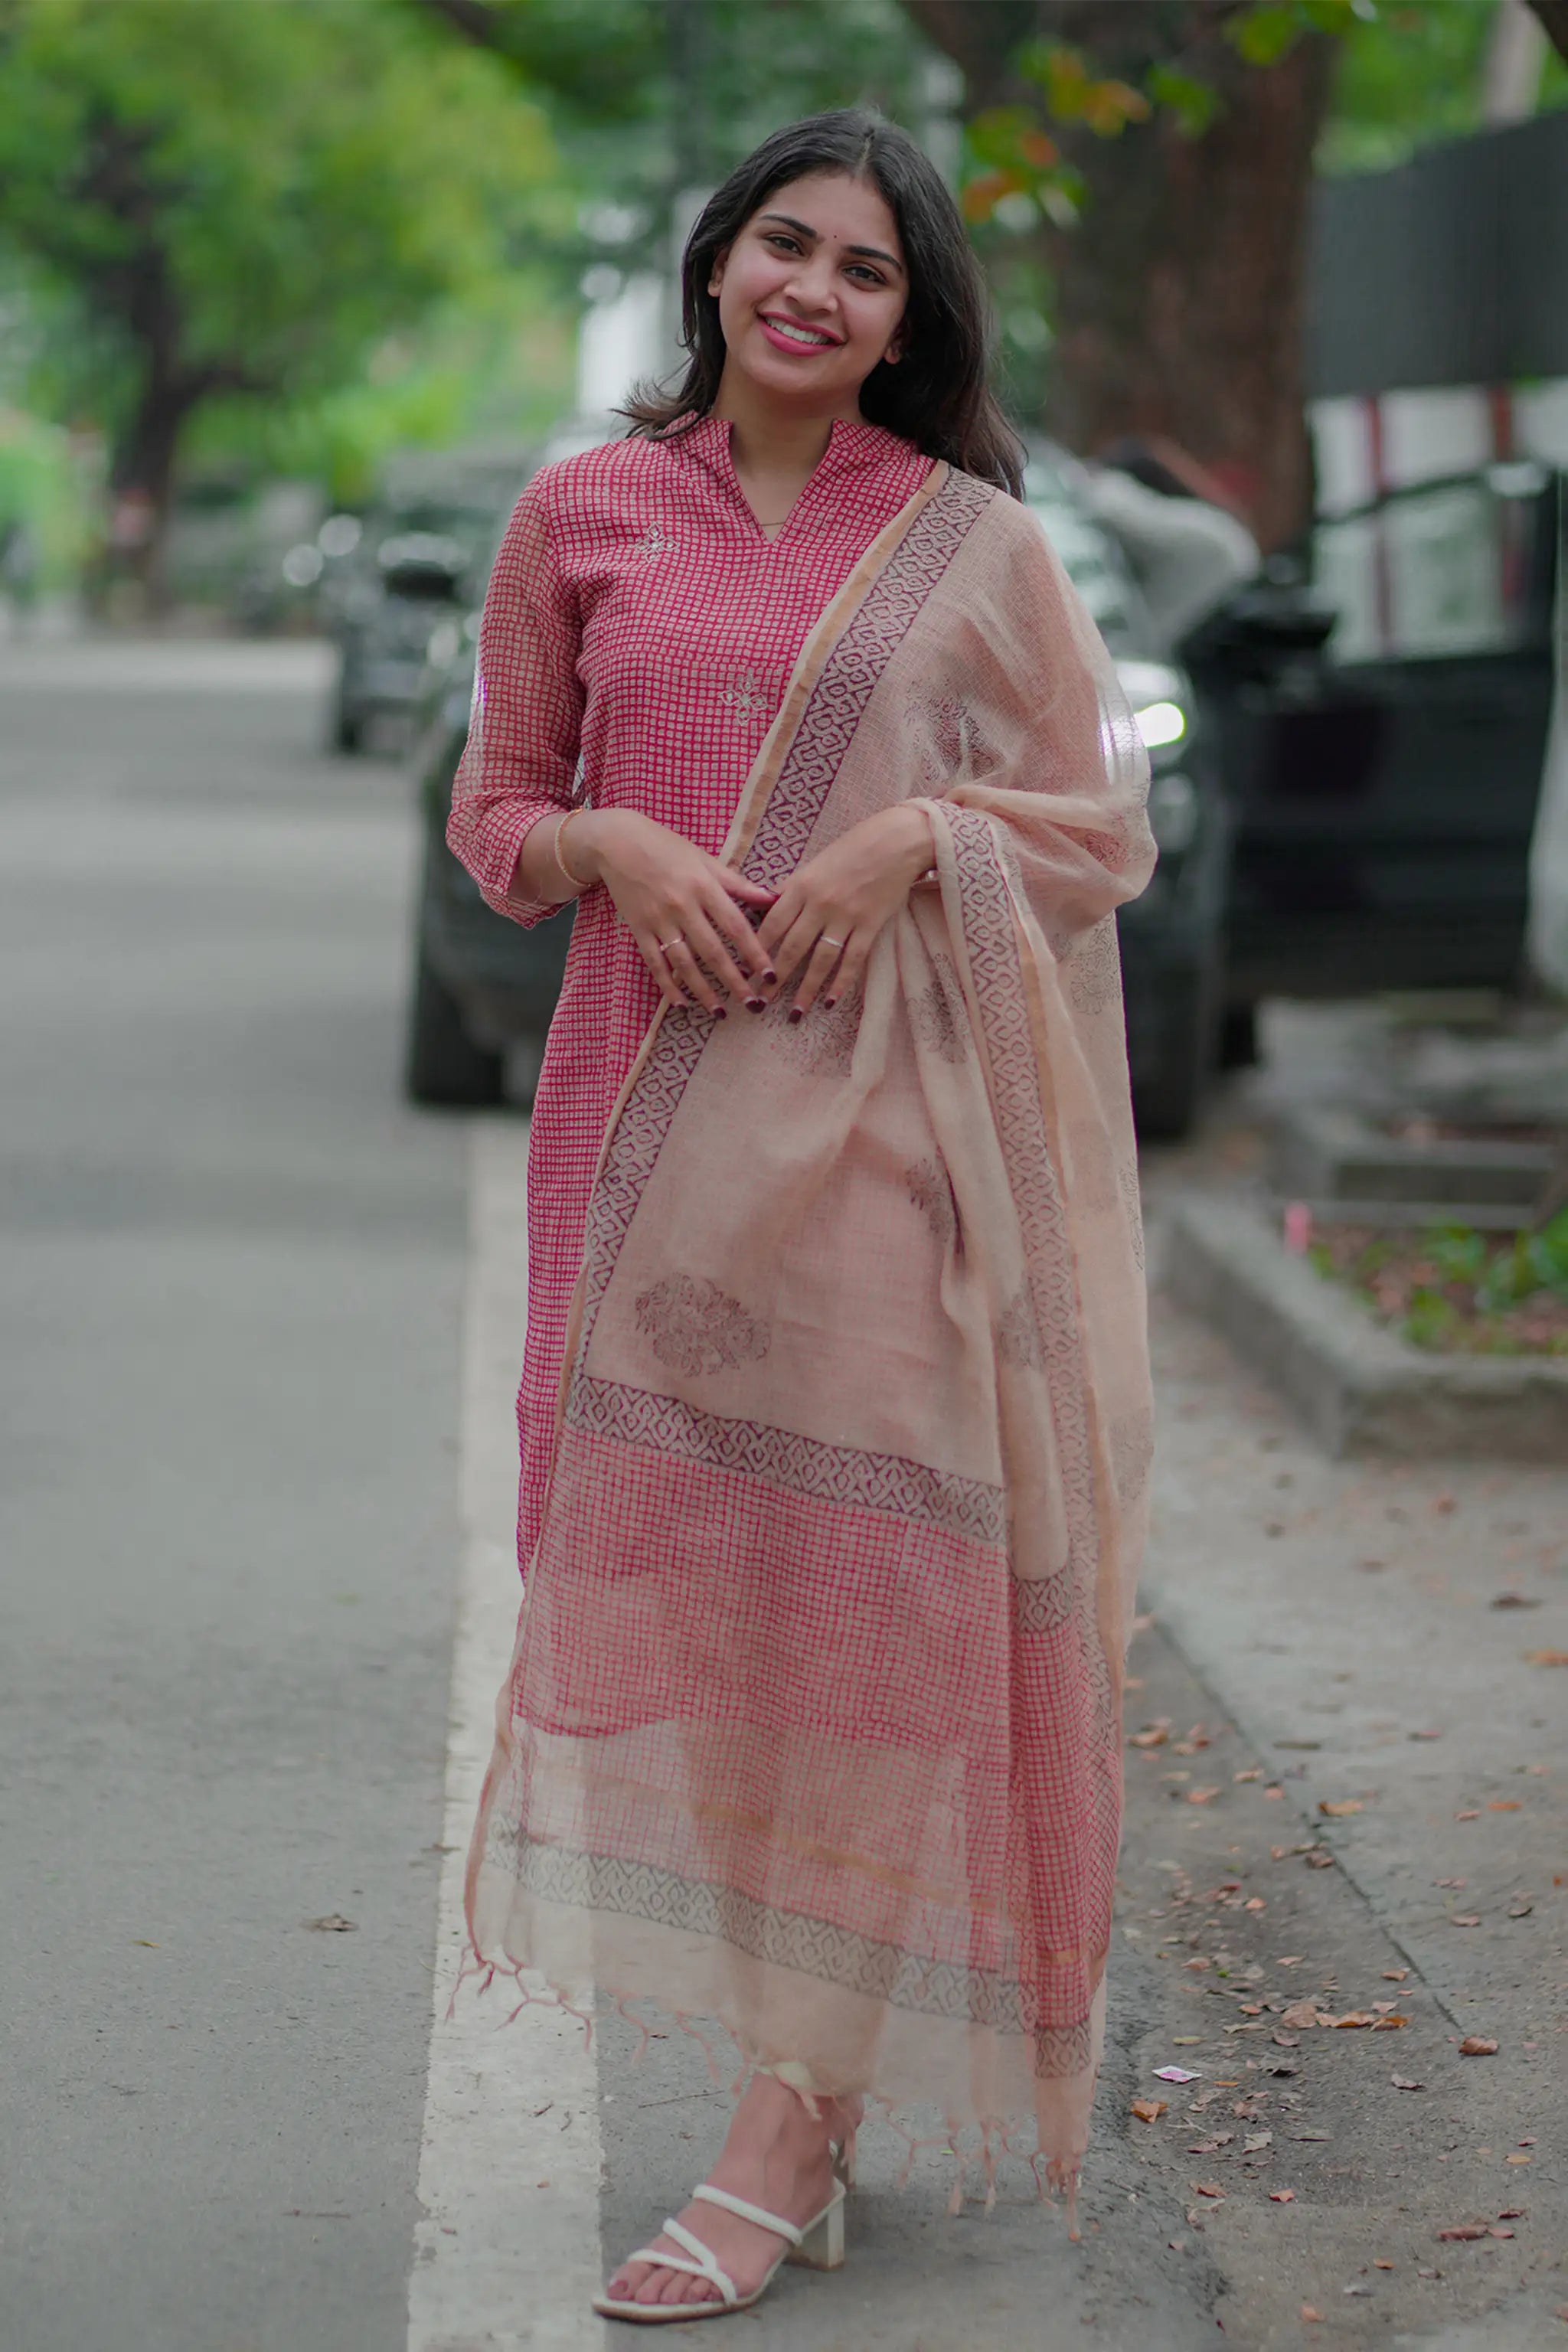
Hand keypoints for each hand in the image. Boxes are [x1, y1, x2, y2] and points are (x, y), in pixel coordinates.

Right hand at [570, 808, 777, 1012]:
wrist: (617, 842)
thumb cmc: (667, 847)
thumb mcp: (705, 859)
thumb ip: (738, 883)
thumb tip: (773, 898)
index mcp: (704, 886)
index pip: (735, 926)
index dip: (754, 953)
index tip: (769, 976)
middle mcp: (682, 906)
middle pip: (713, 951)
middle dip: (734, 981)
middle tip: (752, 1004)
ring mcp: (658, 920)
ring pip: (684, 963)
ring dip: (703, 991)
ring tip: (719, 1012)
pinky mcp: (638, 930)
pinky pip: (654, 963)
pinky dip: (667, 986)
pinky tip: (682, 1005)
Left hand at [756, 804, 933, 1019]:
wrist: (895, 841)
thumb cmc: (853, 848)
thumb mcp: (815, 863)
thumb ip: (791, 886)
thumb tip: (766, 901)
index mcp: (801, 886)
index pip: (772, 924)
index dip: (756, 950)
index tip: (744, 971)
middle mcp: (820, 903)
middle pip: (791, 947)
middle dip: (774, 978)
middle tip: (761, 1001)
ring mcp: (846, 916)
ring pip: (820, 960)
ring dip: (806, 989)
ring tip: (796, 1013)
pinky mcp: (870, 925)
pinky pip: (852, 960)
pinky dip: (841, 982)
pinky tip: (830, 1001)